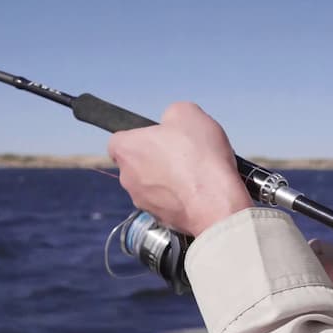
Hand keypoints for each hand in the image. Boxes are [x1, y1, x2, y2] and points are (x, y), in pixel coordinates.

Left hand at [107, 102, 253, 236]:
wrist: (214, 202)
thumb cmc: (197, 155)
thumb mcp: (187, 113)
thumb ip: (171, 114)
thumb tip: (171, 123)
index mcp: (127, 149)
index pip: (118, 142)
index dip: (137, 138)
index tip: (156, 138)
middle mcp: (127, 178)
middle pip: (136, 164)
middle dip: (156, 159)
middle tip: (182, 154)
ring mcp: (142, 202)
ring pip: (151, 186)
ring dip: (168, 180)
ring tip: (195, 174)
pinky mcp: (159, 219)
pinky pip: (166, 204)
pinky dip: (179, 198)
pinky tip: (199, 191)